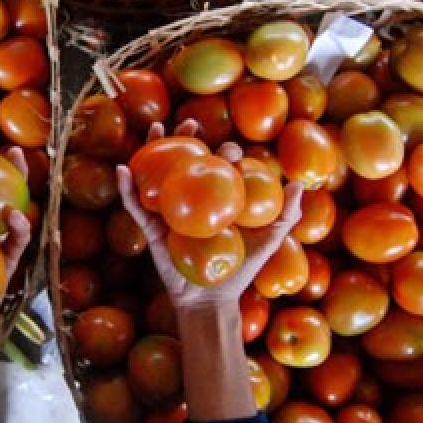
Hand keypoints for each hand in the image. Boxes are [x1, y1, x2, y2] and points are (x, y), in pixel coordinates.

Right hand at [117, 122, 303, 317]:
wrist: (213, 299)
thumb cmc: (241, 270)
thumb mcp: (268, 240)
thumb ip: (286, 214)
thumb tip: (300, 183)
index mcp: (216, 198)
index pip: (218, 167)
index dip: (223, 152)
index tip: (230, 150)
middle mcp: (191, 200)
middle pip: (186, 161)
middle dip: (186, 137)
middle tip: (190, 122)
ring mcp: (169, 212)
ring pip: (158, 175)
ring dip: (152, 149)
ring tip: (155, 127)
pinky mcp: (151, 228)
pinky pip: (135, 207)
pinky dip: (126, 189)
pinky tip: (123, 170)